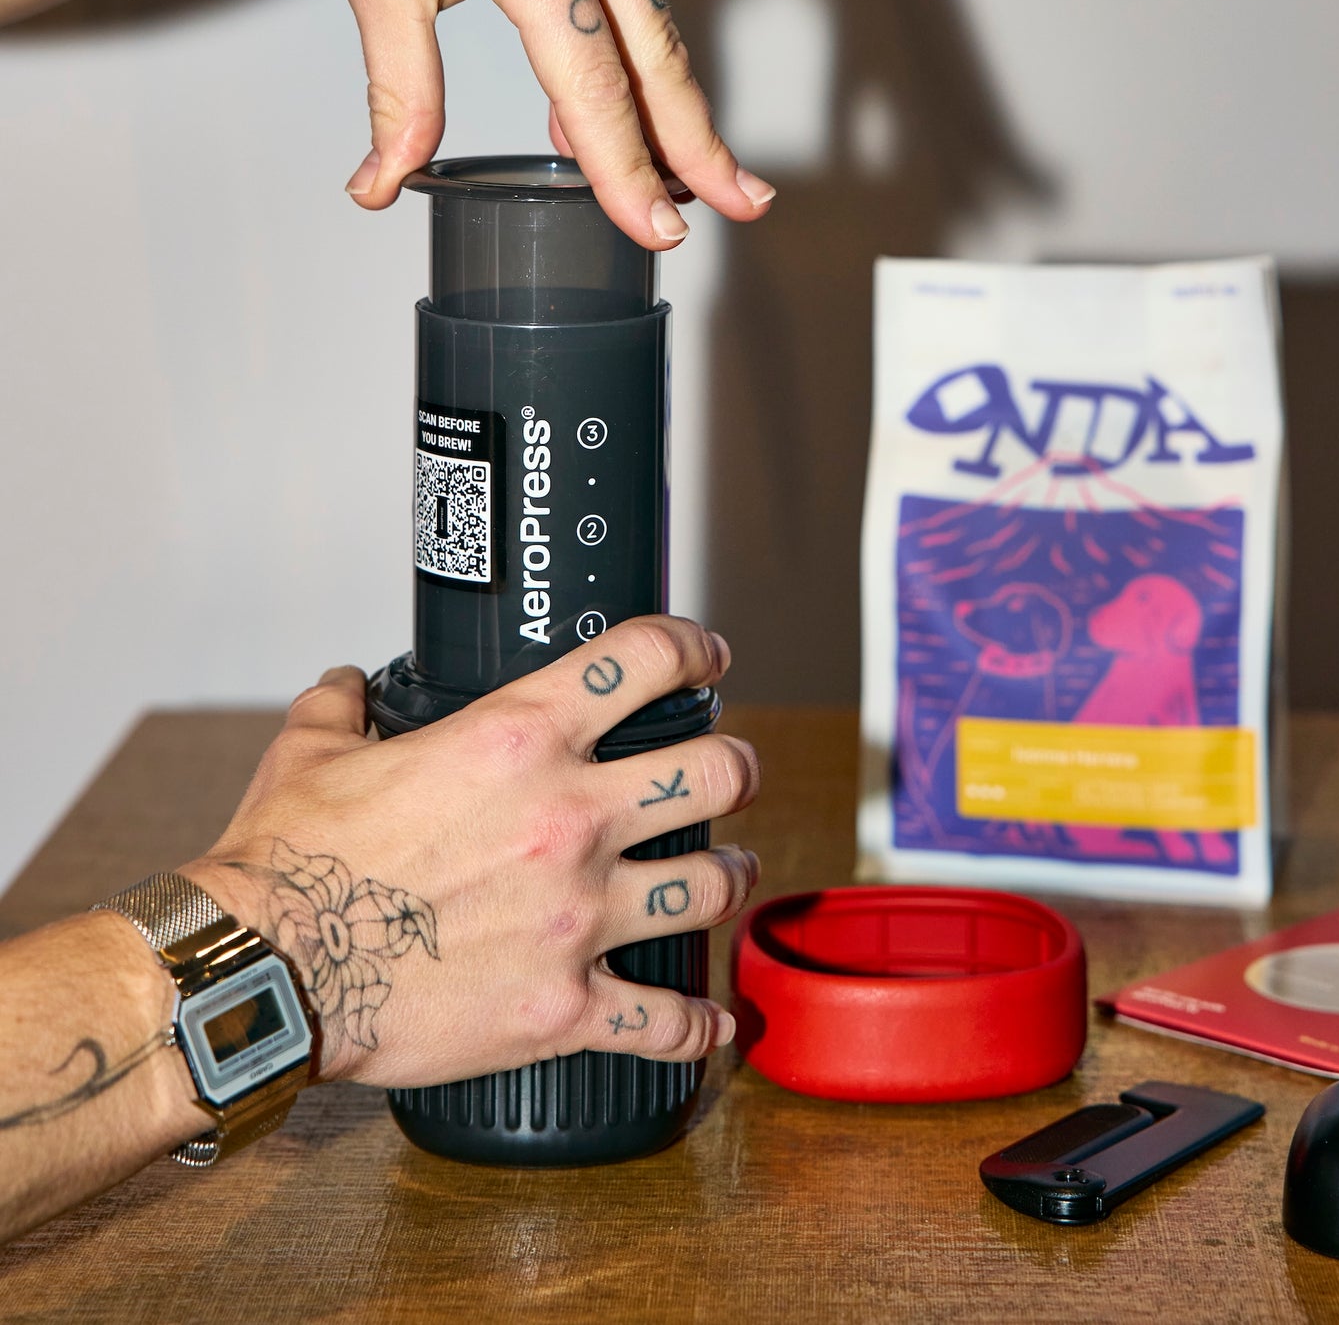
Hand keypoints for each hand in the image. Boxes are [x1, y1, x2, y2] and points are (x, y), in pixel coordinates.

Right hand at [185, 616, 759, 1086]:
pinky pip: (662, 1019)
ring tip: (734, 873)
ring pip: (710, 885)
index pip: (643, 662)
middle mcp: (569, 817)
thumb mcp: (310, 752)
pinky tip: (709, 1024)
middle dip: (736, 767)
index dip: (692, 649)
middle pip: (714, 773)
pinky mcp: (564, 1003)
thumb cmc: (291, 861)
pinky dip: (695, 1024)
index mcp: (518, 739)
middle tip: (733, 773)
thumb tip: (347, 686)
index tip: (707, 658)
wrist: (267, 972)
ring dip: (731, 877)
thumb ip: (341, 706)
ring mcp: (578, 914)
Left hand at [274, 0, 775, 246]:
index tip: (656, 229)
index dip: (627, 170)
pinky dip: (637, 51)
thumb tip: (382, 183)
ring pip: (658, 23)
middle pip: (660, 57)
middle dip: (699, 146)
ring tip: (680, 181)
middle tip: (744, 205)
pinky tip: (625, 106)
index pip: (594, 84)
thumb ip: (400, 94)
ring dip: (667, 108)